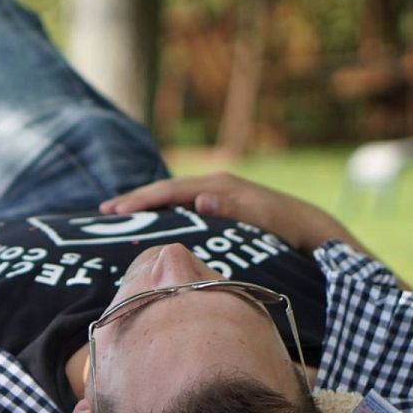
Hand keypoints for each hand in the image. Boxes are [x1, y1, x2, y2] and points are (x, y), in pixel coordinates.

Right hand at [98, 172, 349, 252]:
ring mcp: (216, 193)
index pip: (170, 190)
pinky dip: (161, 211)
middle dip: (134, 200)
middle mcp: (213, 184)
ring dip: (145, 206)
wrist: (309, 227)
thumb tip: (200, 200)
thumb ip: (231, 210)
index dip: (141, 200)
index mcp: (218, 186)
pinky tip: (150, 222)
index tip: (115, 212)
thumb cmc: (285, 228)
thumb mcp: (260, 221)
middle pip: (165, 190)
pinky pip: (181, 205)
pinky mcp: (218, 204)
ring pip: (171, 197)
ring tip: (118, 217)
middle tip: (103, 213)